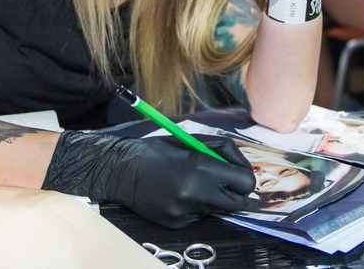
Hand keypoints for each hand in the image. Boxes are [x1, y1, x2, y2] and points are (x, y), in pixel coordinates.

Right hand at [42, 132, 254, 228]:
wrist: (118, 170)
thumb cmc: (153, 149)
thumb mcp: (188, 141)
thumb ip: (218, 151)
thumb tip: (242, 165)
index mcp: (199, 167)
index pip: (245, 181)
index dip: (244, 176)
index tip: (237, 171)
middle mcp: (195, 193)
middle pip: (239, 203)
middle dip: (237, 193)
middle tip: (226, 183)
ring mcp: (185, 212)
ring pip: (218, 210)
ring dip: (215, 199)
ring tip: (194, 184)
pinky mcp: (176, 223)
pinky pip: (198, 216)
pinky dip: (195, 206)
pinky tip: (177, 194)